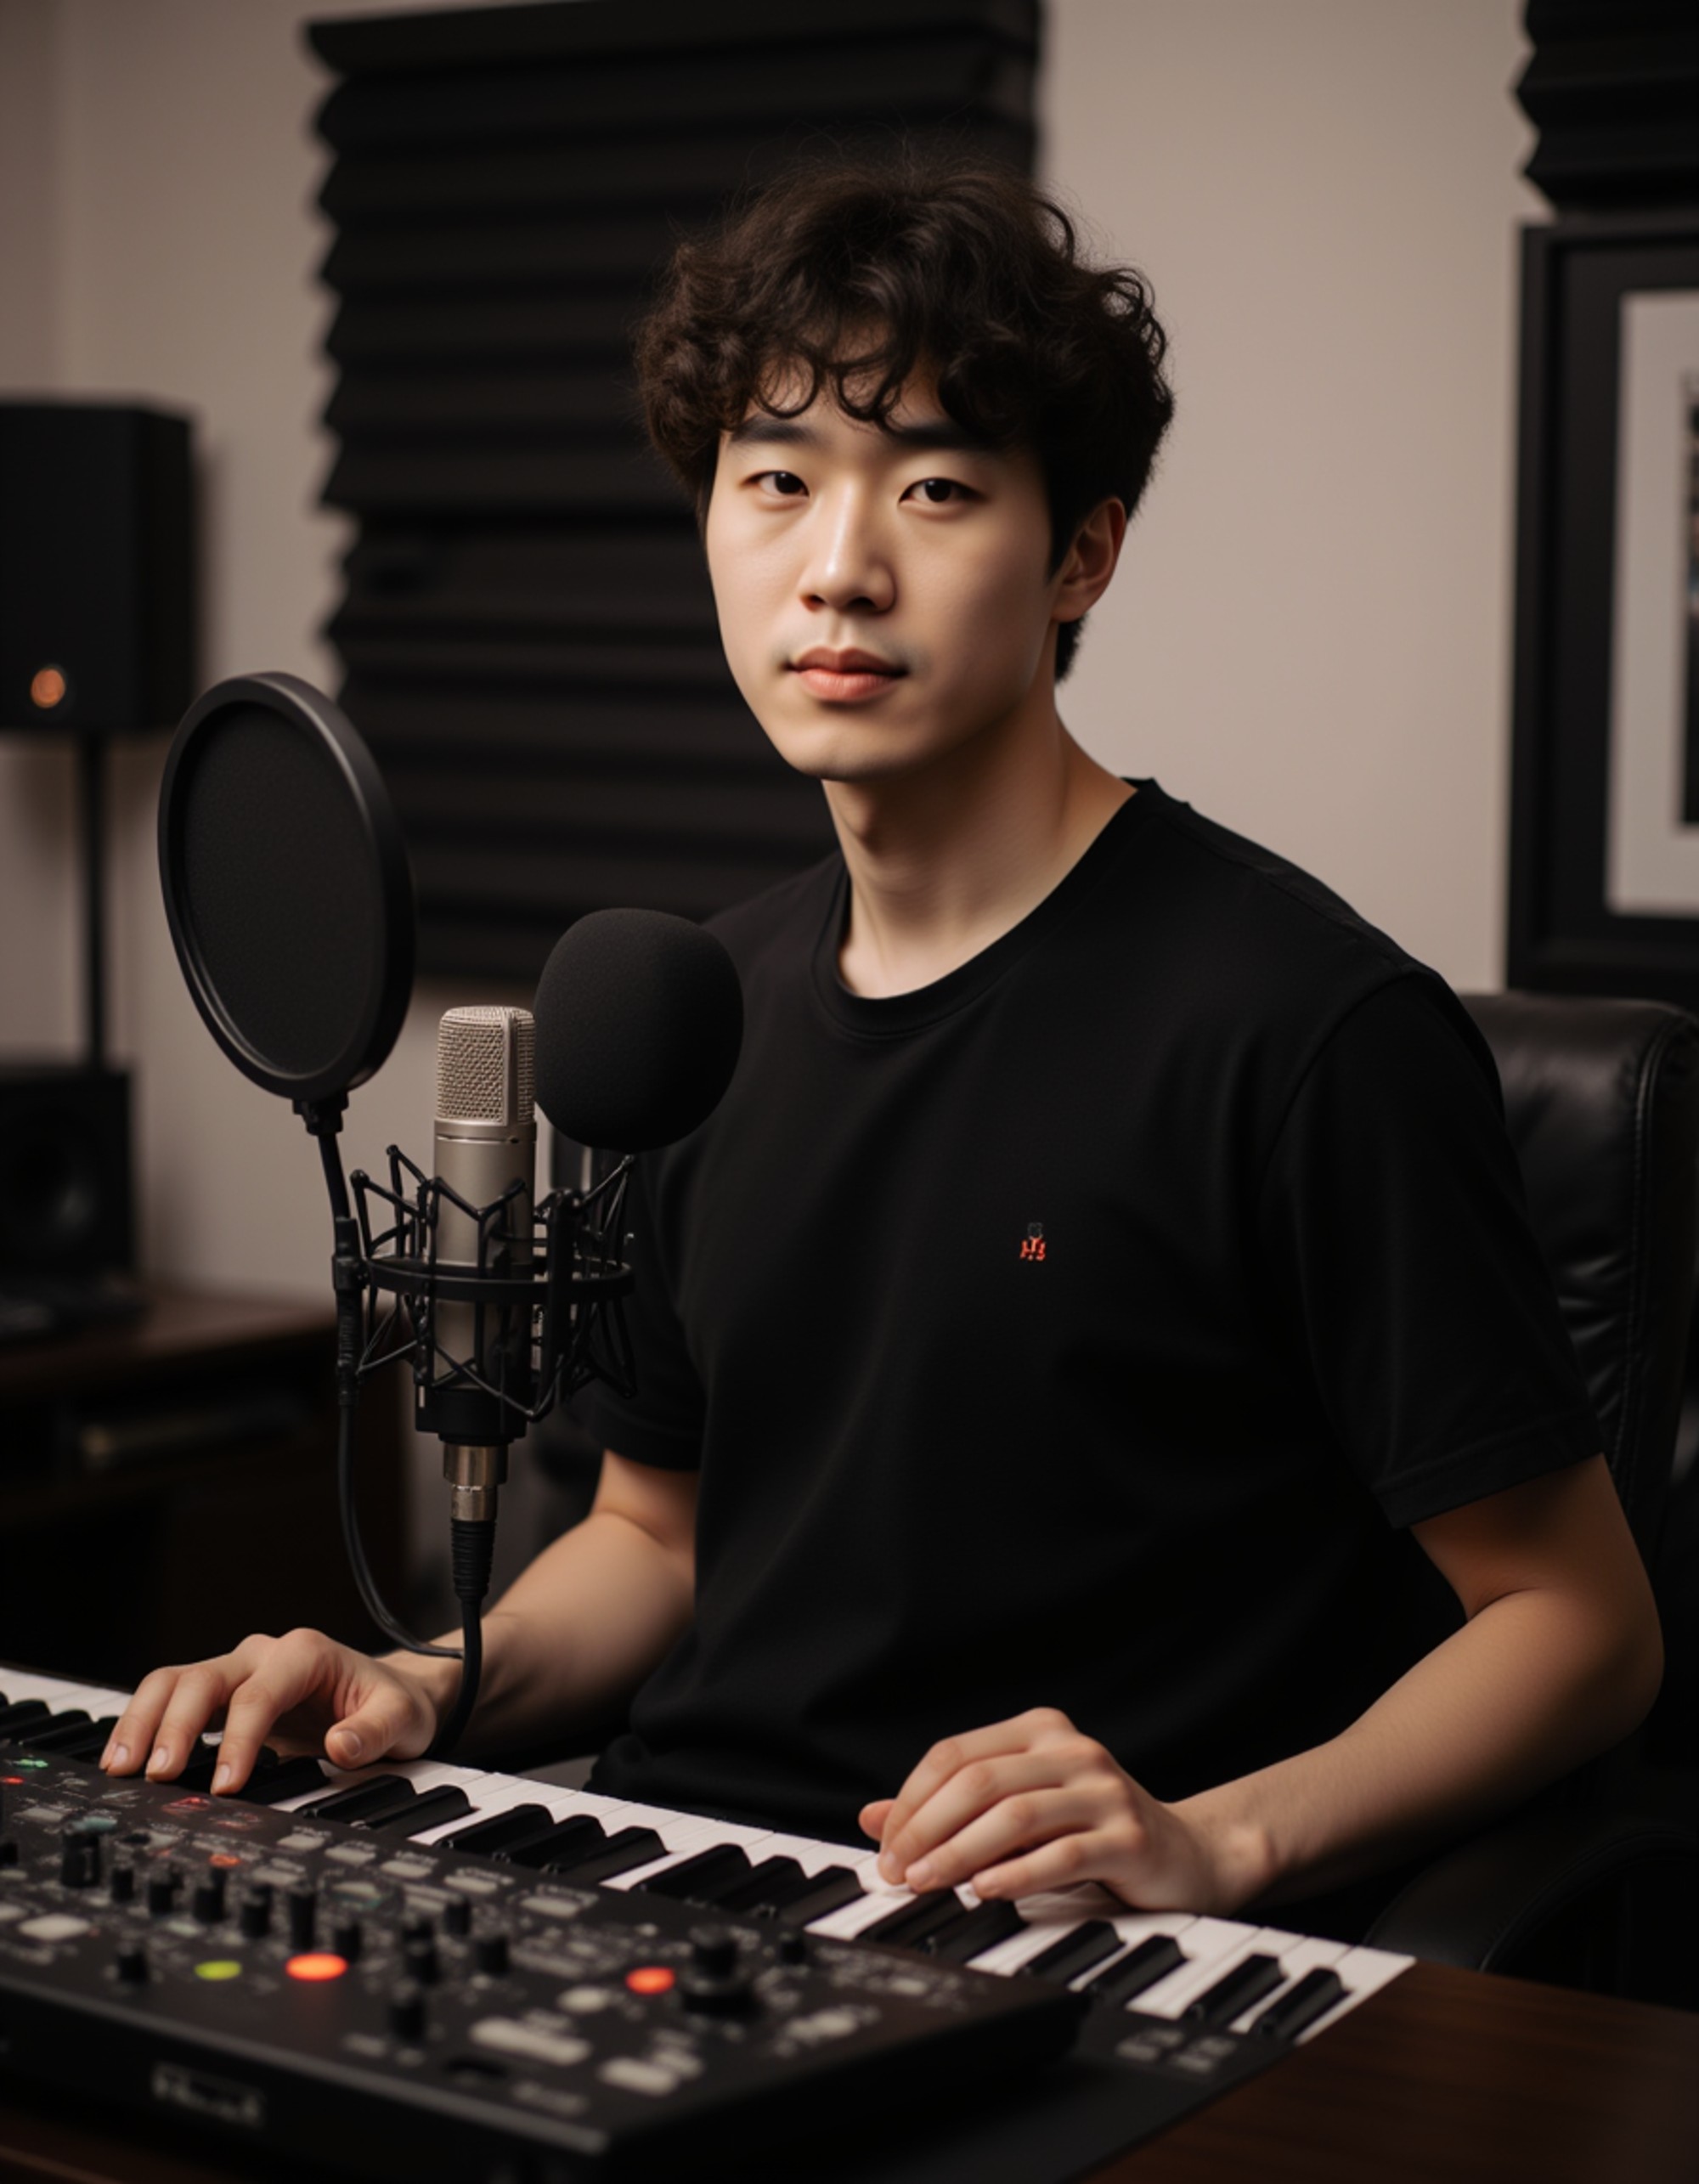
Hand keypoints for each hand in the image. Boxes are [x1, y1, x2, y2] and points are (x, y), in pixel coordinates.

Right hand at [99, 1630, 449, 1795]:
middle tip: (157, 1776)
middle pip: (201, 1679)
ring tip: (121, 1767)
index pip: (258, 1694)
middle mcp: (263, 1654)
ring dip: (144, 1721)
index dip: (237, 1740)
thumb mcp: (402, 1719)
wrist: (392, 1694)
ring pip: (174, 1683)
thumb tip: (341, 1747)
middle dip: (174, 1727)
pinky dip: (146, 1725)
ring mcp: (238, 1671)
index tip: (226, 1786)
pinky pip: (173, 1700)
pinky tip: (127, 1759)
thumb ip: (375, 1733)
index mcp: (304, 1654)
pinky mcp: (221, 1695)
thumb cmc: (393, 1704)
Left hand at [858, 1707, 1259, 1912]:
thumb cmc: (1093, 1832)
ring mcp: (1104, 1791)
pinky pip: (1061, 1854)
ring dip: (960, 1852)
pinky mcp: (1128, 1837)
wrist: (1188, 1855)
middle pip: (979, 1780)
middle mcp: (1072, 1751)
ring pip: (1015, 1815)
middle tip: (897, 1869)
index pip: (956, 1754)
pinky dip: (1015, 1874)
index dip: (911, 1799)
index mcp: (1040, 1731)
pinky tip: (984, 1890)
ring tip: (927, 1882)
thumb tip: (871, 1818)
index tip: (884, 1844)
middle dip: (926, 1827)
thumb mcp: (1019, 1813)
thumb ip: (950, 1811)